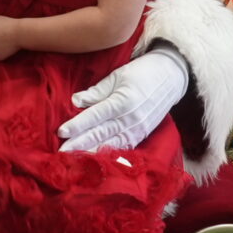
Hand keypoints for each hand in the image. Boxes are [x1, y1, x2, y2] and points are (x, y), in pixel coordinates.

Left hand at [60, 48, 188, 153]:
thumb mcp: (118, 76)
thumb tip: (75, 101)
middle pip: (100, 133)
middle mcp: (131, 118)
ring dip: (91, 152)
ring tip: (73, 159)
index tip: (61, 132)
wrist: (172, 77)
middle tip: (60, 153)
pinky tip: (95, 160)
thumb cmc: (142, 72)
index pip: (95, 116)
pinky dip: (108, 154)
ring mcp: (138, 128)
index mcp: (123, 100)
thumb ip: (97, 91)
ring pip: (111, 144)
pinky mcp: (142, 134)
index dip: (77, 125)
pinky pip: (123, 147)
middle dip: (79, 144)